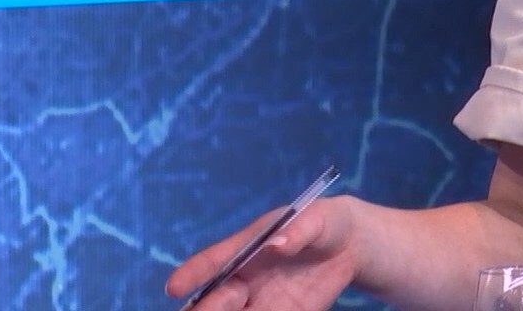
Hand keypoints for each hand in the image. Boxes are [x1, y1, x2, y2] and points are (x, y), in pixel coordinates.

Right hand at [165, 197, 359, 310]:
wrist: (348, 245)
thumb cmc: (325, 223)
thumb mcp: (318, 219)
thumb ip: (299, 231)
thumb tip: (277, 244)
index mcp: (245, 248)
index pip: (213, 261)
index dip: (192, 273)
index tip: (174, 287)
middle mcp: (244, 279)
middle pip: (212, 301)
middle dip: (209, 308)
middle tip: (231, 300)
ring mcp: (258, 302)